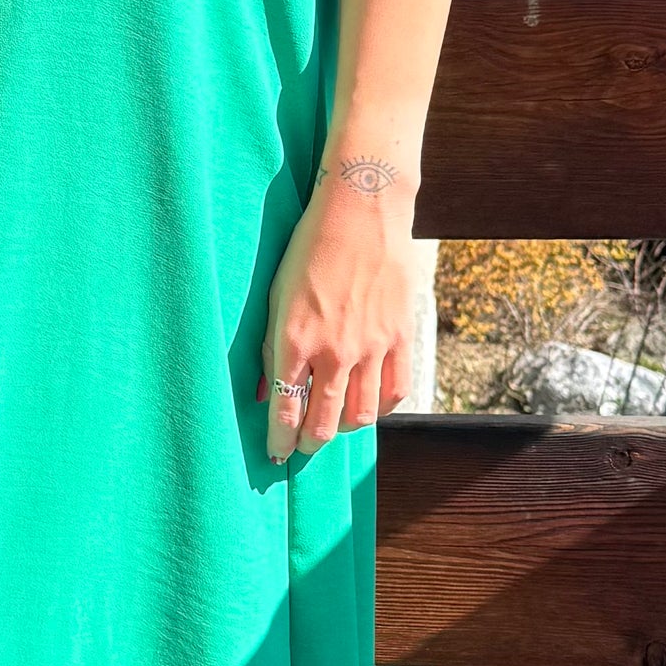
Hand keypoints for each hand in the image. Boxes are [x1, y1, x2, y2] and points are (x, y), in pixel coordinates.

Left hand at [261, 162, 421, 464]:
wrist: (361, 213)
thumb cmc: (308, 250)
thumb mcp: (276, 297)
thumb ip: (271, 348)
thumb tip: (265, 393)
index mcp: (295, 340)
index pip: (286, 411)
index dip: (279, 440)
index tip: (276, 453)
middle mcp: (334, 351)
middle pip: (324, 424)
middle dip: (309, 443)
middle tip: (303, 445)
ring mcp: (372, 347)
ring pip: (361, 417)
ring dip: (344, 429)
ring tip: (334, 423)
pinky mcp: (401, 337)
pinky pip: (395, 392)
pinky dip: (381, 408)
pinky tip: (368, 404)